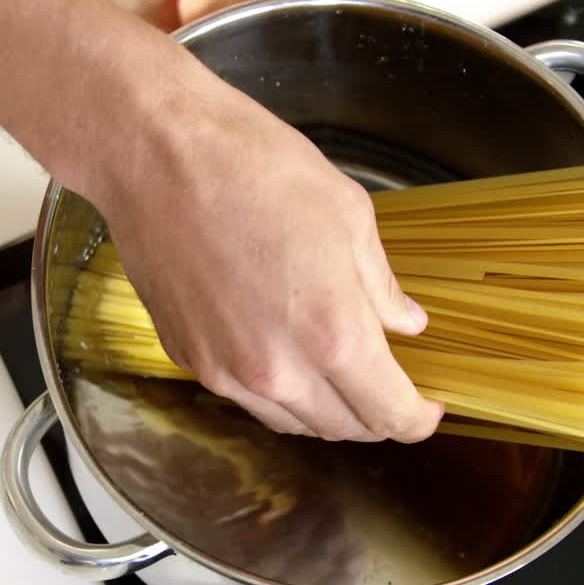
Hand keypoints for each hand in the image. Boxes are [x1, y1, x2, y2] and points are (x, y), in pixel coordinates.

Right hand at [90, 80, 444, 442]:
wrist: (157, 155)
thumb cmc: (253, 167)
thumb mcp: (348, 214)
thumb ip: (380, 284)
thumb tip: (403, 322)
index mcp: (332, 334)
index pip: (390, 414)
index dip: (417, 419)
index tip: (426, 408)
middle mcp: (276, 370)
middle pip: (342, 429)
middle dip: (374, 417)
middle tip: (386, 386)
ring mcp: (225, 370)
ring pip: (290, 422)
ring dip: (322, 410)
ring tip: (334, 373)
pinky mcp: (187, 357)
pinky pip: (242, 395)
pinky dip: (272, 388)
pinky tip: (278, 347)